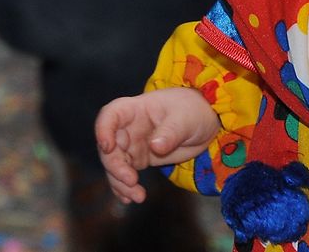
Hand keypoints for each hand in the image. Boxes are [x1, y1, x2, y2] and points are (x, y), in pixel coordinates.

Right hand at [95, 88, 219, 203]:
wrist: (205, 120)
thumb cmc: (193, 110)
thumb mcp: (186, 118)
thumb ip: (170, 132)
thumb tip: (155, 147)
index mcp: (136, 109)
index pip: (111, 114)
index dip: (103, 129)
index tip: (107, 147)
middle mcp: (129, 127)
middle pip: (109, 147)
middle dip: (115, 166)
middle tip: (131, 181)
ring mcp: (133, 144)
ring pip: (115, 165)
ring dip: (120, 182)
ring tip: (138, 196)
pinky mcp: (140, 159)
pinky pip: (125, 174)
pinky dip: (124, 188)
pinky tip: (130, 199)